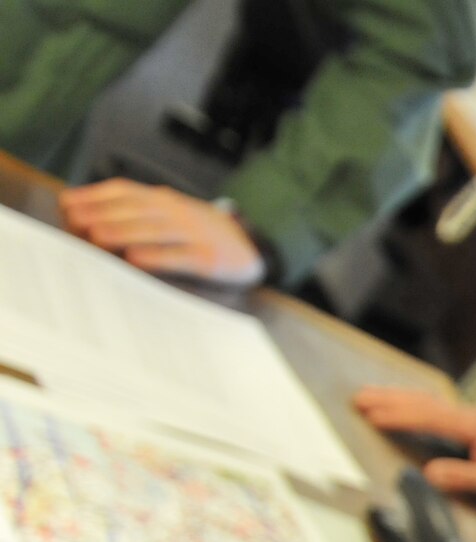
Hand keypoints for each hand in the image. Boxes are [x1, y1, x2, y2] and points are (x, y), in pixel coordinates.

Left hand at [59, 180, 265, 284]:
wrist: (252, 249)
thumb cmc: (200, 236)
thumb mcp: (170, 217)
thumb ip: (136, 215)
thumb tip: (84, 220)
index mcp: (164, 200)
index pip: (125, 192)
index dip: (95, 196)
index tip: (68, 205)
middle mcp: (178, 212)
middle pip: (135, 209)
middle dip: (102, 214)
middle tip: (74, 223)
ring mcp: (196, 234)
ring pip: (154, 230)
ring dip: (123, 232)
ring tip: (97, 238)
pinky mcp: (209, 258)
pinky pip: (180, 256)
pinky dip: (156, 257)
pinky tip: (135, 259)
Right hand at [353, 387, 475, 510]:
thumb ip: (463, 478)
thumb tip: (429, 473)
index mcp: (475, 428)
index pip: (430, 418)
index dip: (400, 417)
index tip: (372, 415)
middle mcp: (471, 415)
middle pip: (424, 402)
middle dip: (390, 399)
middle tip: (357, 397)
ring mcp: (471, 415)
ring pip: (428, 400)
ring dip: (397, 396)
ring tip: (368, 393)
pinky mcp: (469, 421)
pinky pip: (434, 405)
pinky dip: (412, 401)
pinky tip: (399, 400)